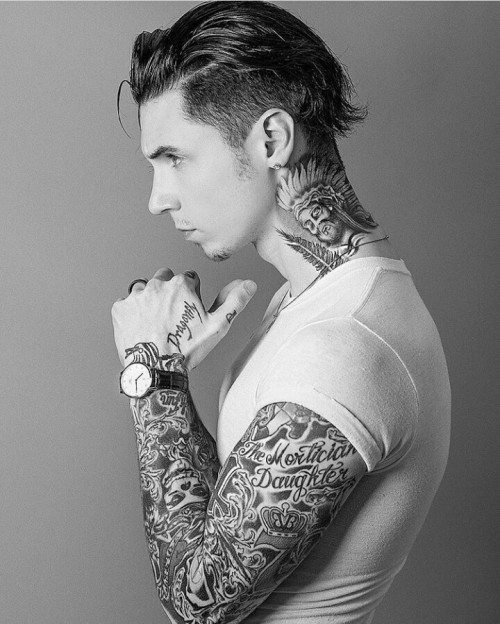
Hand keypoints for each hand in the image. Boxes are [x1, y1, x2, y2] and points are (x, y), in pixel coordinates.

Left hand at [112, 268, 256, 370]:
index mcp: (181, 284)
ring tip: (155, 323)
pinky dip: (132, 313)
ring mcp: (136, 296)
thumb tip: (249, 284)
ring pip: (144, 289)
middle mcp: (157, 284)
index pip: (188, 278)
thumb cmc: (187, 349)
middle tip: (171, 317)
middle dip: (169, 292)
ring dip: (149, 300)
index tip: (188, 313)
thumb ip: (235, 301)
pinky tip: (141, 328)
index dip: (191, 295)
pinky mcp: (119, 308)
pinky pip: (126, 303)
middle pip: (165, 278)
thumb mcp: (218, 326)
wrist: (156, 370)